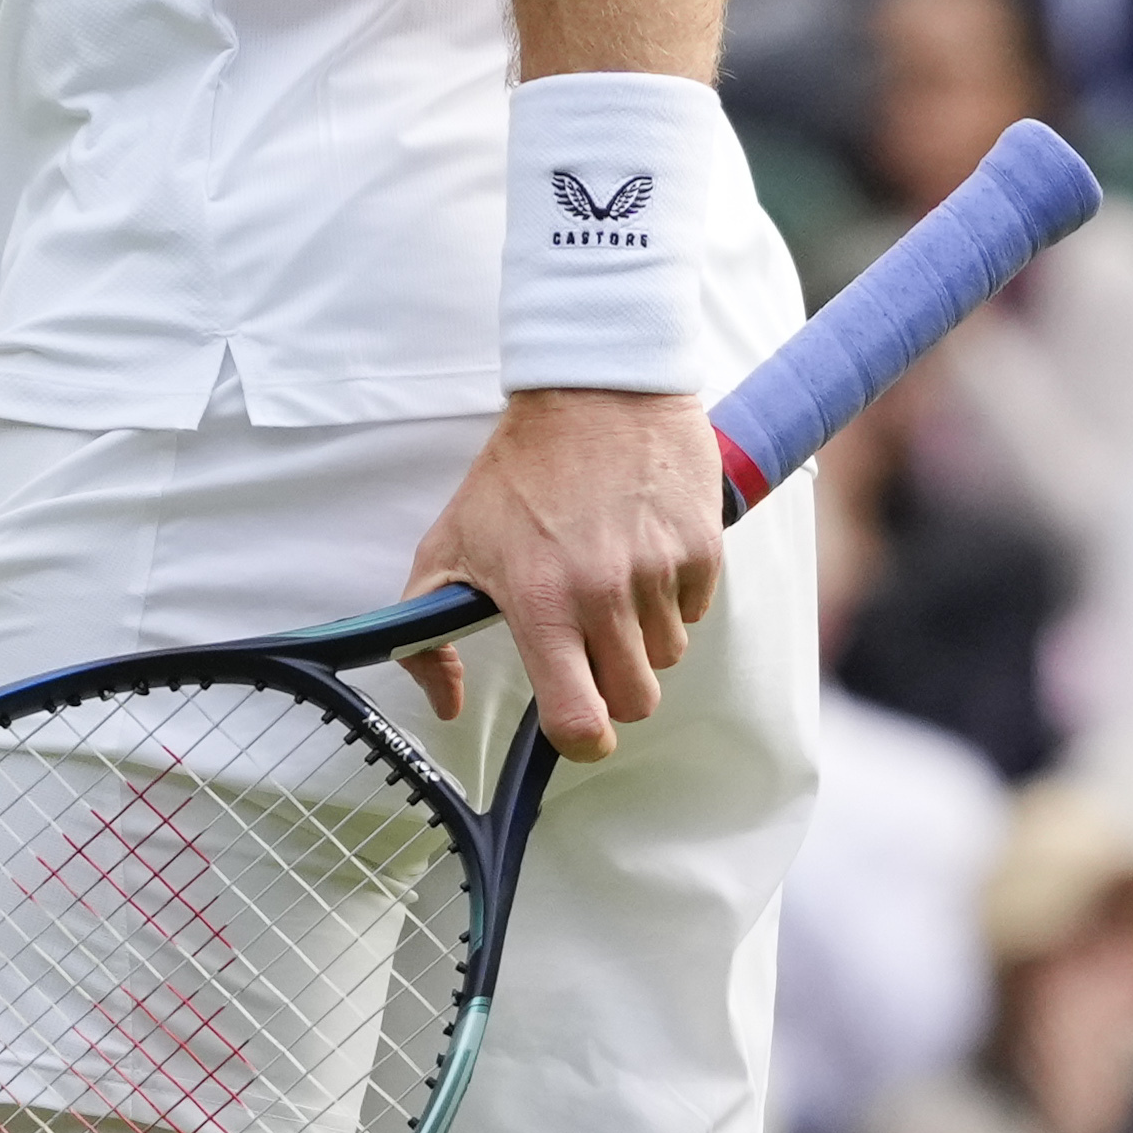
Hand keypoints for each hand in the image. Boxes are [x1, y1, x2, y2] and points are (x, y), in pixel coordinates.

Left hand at [399, 389, 726, 760]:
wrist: (593, 391)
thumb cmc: (515, 474)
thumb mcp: (449, 545)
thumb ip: (429, 634)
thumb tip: (446, 704)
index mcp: (541, 602)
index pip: (579, 719)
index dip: (581, 741)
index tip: (576, 730)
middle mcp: (605, 595)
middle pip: (634, 701)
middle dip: (611, 686)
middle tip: (586, 643)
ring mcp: (659, 572)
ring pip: (666, 658)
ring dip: (640, 638)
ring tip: (608, 582)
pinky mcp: (703, 550)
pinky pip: (694, 612)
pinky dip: (671, 599)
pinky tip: (639, 553)